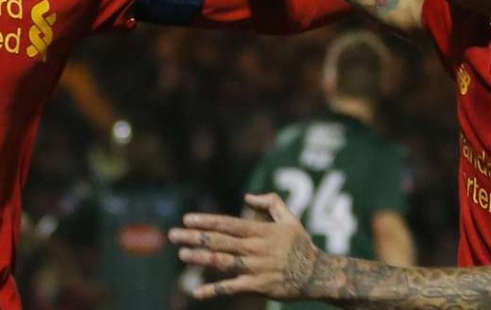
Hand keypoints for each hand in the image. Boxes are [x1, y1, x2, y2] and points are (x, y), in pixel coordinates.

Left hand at [169, 192, 323, 300]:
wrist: (317, 274)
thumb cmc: (302, 245)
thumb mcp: (290, 218)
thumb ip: (271, 202)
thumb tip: (247, 197)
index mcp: (260, 231)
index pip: (227, 224)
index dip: (206, 221)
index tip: (187, 219)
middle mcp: (254, 248)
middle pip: (219, 241)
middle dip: (195, 237)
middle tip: (173, 234)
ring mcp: (255, 268)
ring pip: (222, 262)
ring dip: (200, 258)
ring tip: (181, 253)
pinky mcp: (257, 286)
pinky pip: (231, 288)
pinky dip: (213, 290)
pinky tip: (196, 292)